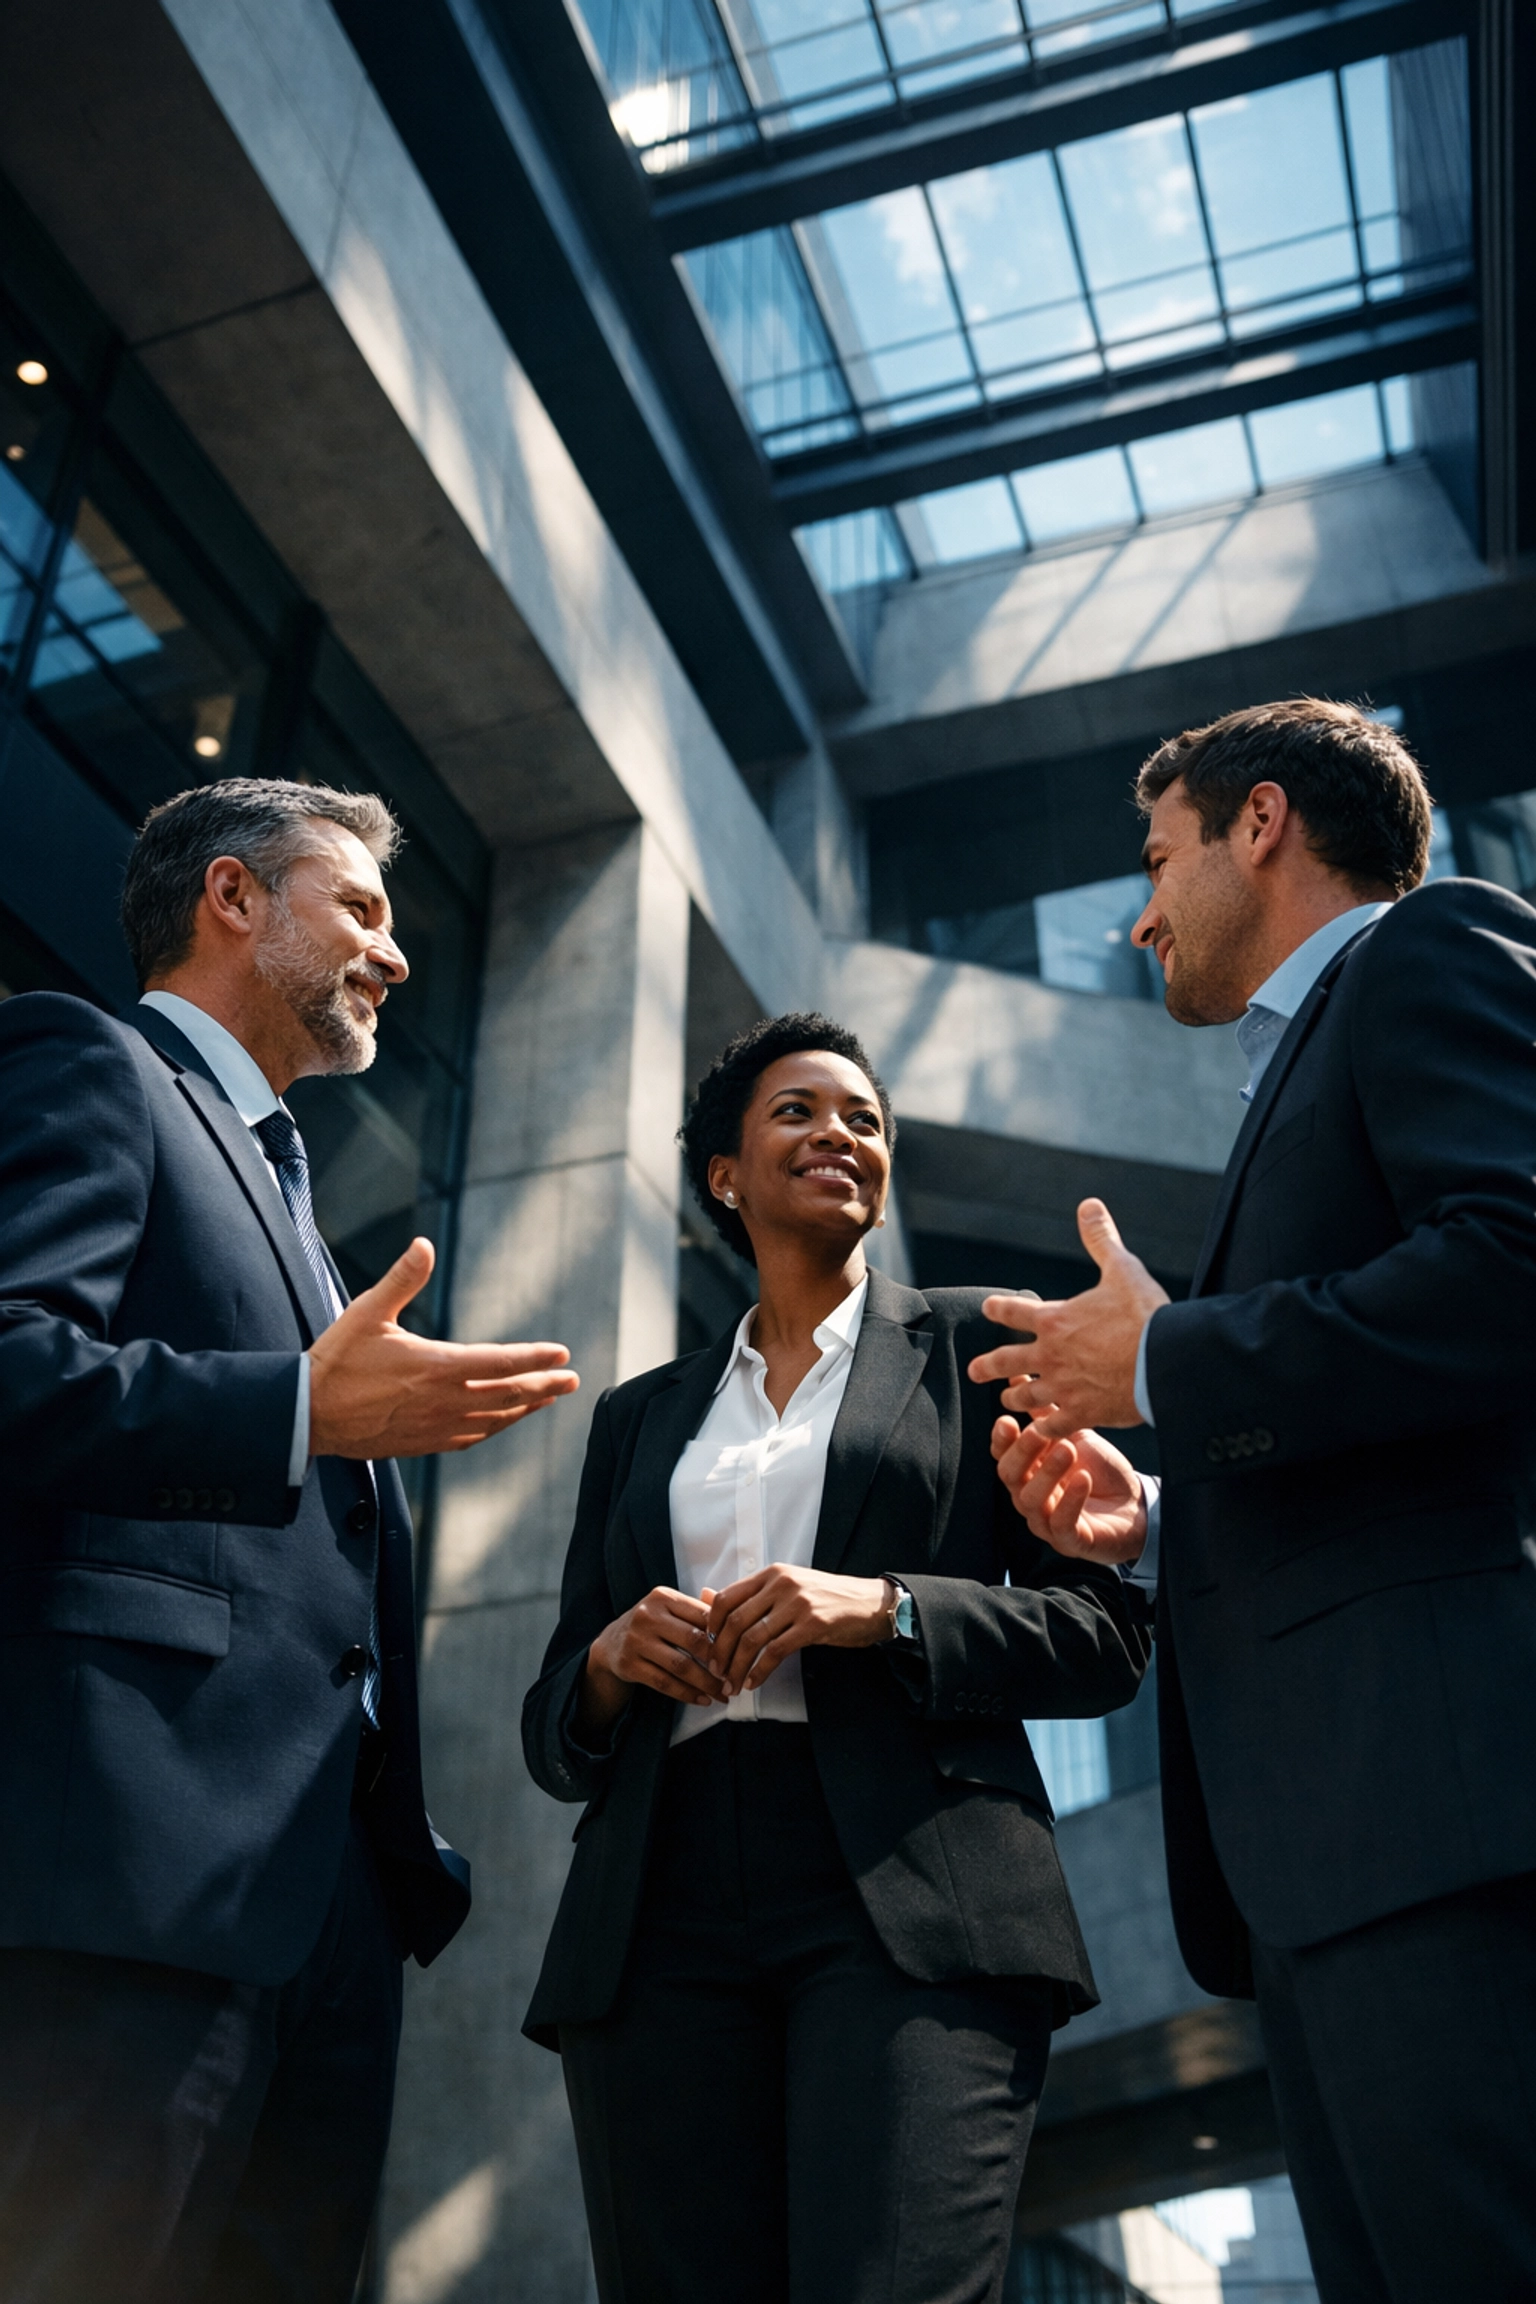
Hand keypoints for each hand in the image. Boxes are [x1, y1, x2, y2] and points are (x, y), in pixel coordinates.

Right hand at [307, 1236, 578, 1457]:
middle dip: (544, 1386)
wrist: (307, 1416)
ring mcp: (435, 1425)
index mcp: (437, 1366)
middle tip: (572, 1380)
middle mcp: (443, 1400)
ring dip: (525, 1409)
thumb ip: (402, 1278)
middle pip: (508, 1394)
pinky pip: (471, 1437)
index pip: (501, 1361)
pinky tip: (501, 1422)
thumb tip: (424, 1244)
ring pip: (494, 1419)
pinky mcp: (422, 1443)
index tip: (562, 1355)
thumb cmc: (336, 1361)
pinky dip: (494, 1428)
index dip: (535, 1358)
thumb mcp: (367, 1312)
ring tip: (547, 1400)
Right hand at [578, 1585, 723, 1736]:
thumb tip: (738, 1620)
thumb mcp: (670, 1610)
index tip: (741, 1653)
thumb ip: (699, 1611)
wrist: (611, 1643)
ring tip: (723, 1694)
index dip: (725, 1637)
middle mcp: (648, 1615)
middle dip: (719, 1663)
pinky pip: (664, 1683)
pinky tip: (702, 1700)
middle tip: (735, 1678)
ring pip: (680, 1666)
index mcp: (664, 1597)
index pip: (703, 1616)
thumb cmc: (652, 1625)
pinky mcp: (629, 1664)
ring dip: (706, 1683)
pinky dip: (687, 1694)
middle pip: (694, 1641)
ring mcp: (636, 1640)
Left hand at [706, 1565, 889, 1695]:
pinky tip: (754, 1682)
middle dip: (720, 1652)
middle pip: (736, 1621)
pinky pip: (776, 1652)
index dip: (712, 1626)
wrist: (869, 1603)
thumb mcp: (787, 1587)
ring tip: (732, 1683)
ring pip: (753, 1639)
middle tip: (716, 1672)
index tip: (708, 1646)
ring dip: (737, 1666)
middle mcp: (782, 1584)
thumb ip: (749, 1594)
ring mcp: (797, 1604)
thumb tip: (706, 1596)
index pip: (727, 1598)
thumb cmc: (826, 1598)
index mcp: (772, 1574)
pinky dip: (760, 1671)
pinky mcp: (812, 1624)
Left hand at [967, 1200, 1168, 1436]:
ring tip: (1007, 1399)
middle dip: (988, 1365)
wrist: (1165, 1362)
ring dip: (1015, 1396)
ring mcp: (1064, 1388)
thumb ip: (1100, 1239)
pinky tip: (1040, 1432)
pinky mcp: (1083, 1414)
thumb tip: (1088, 1206)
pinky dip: (1045, 1429)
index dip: (998, 1308)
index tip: (988, 1308)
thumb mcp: (1122, 1269)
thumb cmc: (1145, 1314)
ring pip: (1026, 1395)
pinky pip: (1054, 1426)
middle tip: (974, 1370)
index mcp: (1055, 1320)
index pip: (1014, 1311)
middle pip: (1007, 1361)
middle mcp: (1051, 1355)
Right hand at [992, 1417, 1146, 1564]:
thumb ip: (1047, 1414)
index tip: (1007, 1420)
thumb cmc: (1100, 1472)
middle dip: (1022, 1452)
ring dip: (1047, 1473)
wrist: (1136, 1505)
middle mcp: (1030, 1497)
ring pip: (1031, 1500)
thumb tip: (1019, 1379)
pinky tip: (1083, 1479)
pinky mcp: (1070, 1541)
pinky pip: (1062, 1524)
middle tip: (1038, 1433)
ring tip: (1067, 1451)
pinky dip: (1071, 1500)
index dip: (1002, 1440)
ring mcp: (1047, 1521)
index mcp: (1028, 1472)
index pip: (1003, 1456)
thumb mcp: (1074, 1436)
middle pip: (1010, 1476)